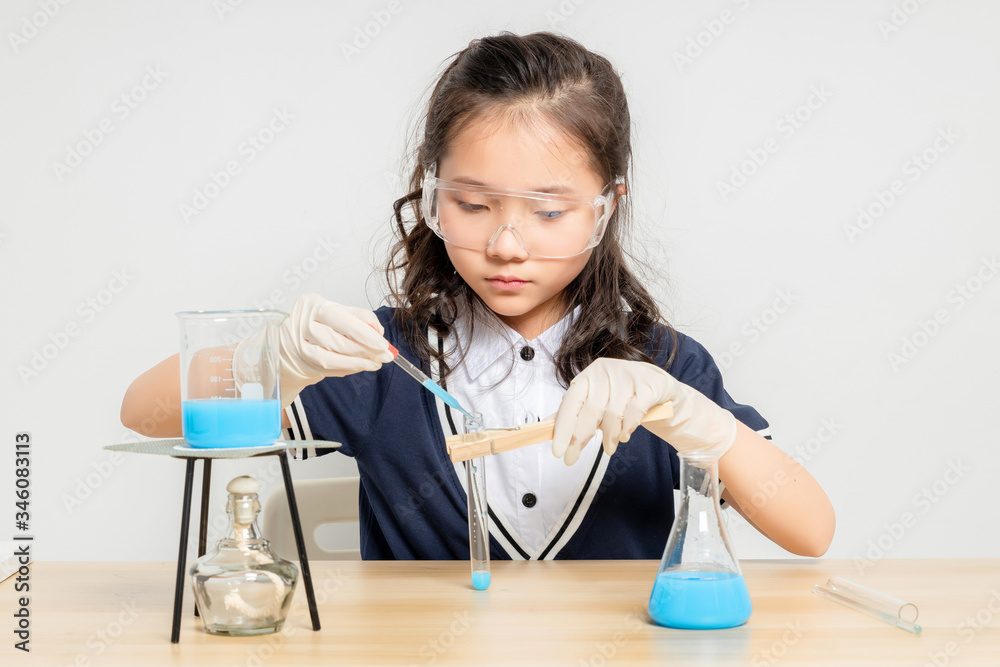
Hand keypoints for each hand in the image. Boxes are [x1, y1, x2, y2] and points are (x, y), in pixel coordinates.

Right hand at [263, 294, 393, 405]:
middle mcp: (302, 323)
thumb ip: (358, 318)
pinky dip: (348, 368)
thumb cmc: (317, 324)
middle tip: (384, 355)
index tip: (383, 343)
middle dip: (366, 350)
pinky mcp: (302, 361)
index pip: (342, 318)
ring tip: (375, 362)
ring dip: (359, 362)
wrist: (290, 342)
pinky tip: (361, 366)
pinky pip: (329, 367)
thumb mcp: (335, 313)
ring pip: (333, 356)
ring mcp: (299, 344)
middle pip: (338, 340)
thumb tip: (379, 331)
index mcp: (312, 305)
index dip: (365, 333)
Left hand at [551, 358, 736, 464]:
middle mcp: (606, 372)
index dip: (563, 427)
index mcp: (588, 375)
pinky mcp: (649, 386)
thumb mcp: (596, 400)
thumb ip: (575, 413)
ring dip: (609, 437)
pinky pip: (634, 414)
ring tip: (609, 447)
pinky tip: (625, 435)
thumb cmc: (621, 395)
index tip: (558, 451)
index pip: (571, 402)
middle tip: (573, 458)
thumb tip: (547, 428)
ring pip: (613, 415)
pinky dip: (628, 429)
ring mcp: (628, 377)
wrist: (657, 385)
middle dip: (580, 438)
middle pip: (590, 410)